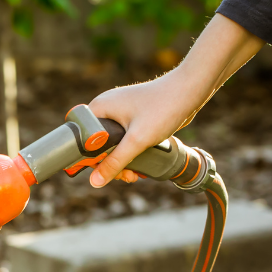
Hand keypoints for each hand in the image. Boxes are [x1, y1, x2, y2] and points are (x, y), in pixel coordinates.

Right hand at [85, 14, 264, 187]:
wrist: (191, 89)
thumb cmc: (164, 107)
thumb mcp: (137, 141)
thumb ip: (115, 162)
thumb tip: (94, 182)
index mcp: (99, 108)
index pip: (80, 138)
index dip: (88, 158)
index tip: (102, 170)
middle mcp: (107, 109)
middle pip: (97, 144)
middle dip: (109, 164)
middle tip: (124, 176)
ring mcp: (121, 113)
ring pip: (113, 145)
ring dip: (122, 161)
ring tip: (135, 173)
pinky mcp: (135, 117)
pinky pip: (126, 140)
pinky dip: (131, 153)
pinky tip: (141, 163)